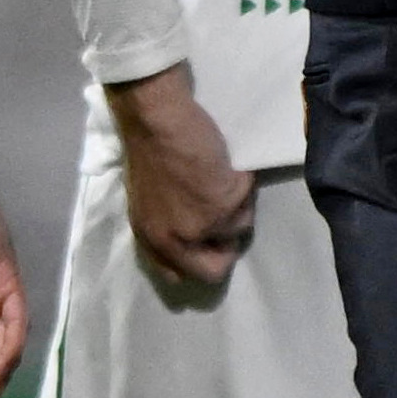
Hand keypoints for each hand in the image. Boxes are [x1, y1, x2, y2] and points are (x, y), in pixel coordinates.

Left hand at [107, 67, 255, 290]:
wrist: (158, 122)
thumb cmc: (152, 153)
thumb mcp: (147, 203)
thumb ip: (166, 228)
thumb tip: (196, 242)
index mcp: (151, 238)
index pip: (179, 276)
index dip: (199, 260)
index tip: (207, 241)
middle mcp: (175, 239)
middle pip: (215, 270)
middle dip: (226, 247)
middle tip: (224, 216)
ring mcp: (202, 224)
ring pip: (240, 230)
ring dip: (237, 205)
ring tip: (221, 178)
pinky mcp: (225, 205)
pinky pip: (249, 204)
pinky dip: (243, 186)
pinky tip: (225, 167)